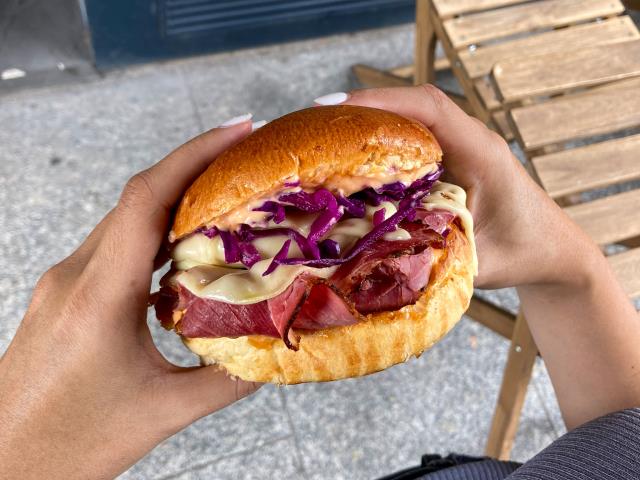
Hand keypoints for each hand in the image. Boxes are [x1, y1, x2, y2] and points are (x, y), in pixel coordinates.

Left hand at [0, 120, 259, 478]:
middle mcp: (74, 276)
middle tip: (247, 159)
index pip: (146, 201)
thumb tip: (275, 351)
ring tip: (225, 196)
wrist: (3, 468)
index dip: (194, 155)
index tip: (237, 130)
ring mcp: (63, 283)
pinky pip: (114, 247)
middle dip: (195, 168)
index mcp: (98, 297)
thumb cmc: (71, 445)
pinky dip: (154, 234)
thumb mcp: (163, 412)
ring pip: (125, 221)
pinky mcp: (63, 295)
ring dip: (175, 201)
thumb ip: (228, 378)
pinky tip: (184, 248)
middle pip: (138, 200)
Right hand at [335, 85, 600, 288]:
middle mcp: (469, 139)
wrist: (550, 248)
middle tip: (310, 126)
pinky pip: (410, 138)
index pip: (429, 109)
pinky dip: (378, 142)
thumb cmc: (523, 252)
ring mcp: (459, 146)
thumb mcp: (479, 261)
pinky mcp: (450, 158)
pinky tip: (349, 157)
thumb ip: (435, 257)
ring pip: (408, 119)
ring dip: (365, 124)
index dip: (380, 104)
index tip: (333, 108)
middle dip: (359, 110)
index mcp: (481, 152)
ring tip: (320, 137)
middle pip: (410, 106)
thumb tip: (373, 260)